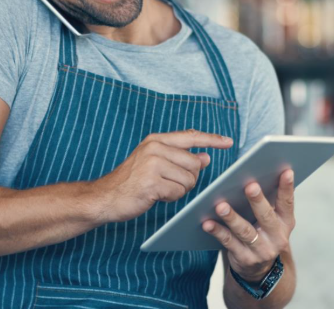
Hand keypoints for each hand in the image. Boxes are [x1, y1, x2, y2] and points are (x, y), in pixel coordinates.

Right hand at [90, 129, 233, 222]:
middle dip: (189, 178)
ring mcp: (152, 164)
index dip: (211, 140)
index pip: (191, 136)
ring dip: (179, 189)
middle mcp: (155, 148)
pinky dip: (171, 197)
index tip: (228, 142)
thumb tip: (206, 158)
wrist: (105, 196)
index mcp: (156, 140)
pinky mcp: (151, 182)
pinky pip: (178, 192)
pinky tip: (156, 196)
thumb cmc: (131, 181)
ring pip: (188, 179)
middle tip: (170, 183)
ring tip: (160, 189)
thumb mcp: (154, 162)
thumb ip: (180, 158)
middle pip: (194, 163)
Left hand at [202, 169, 295, 282]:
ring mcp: (261, 250)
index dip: (287, 188)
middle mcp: (277, 237)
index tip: (286, 171)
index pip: (287, 203)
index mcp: (285, 222)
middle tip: (250, 185)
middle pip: (266, 217)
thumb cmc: (262, 232)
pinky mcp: (245, 259)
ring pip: (245, 231)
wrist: (259, 269)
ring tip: (220, 205)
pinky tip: (207, 223)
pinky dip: (217, 231)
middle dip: (258, 201)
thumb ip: (267, 201)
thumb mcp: (272, 220)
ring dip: (232, 217)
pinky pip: (228, 243)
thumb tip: (252, 174)